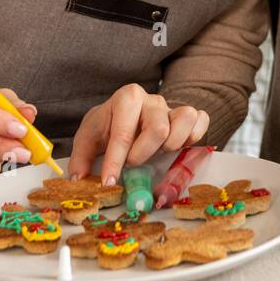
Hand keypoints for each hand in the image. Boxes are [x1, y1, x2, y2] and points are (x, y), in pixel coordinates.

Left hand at [69, 84, 208, 186]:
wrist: (126, 112)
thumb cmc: (108, 125)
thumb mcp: (89, 137)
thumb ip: (82, 157)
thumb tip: (78, 179)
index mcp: (126, 98)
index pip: (123, 133)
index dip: (115, 161)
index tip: (109, 181)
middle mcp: (152, 100)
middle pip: (157, 129)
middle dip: (142, 154)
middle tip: (132, 164)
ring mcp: (172, 106)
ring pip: (184, 121)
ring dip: (172, 144)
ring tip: (158, 152)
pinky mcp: (189, 115)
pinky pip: (201, 120)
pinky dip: (194, 136)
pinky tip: (179, 146)